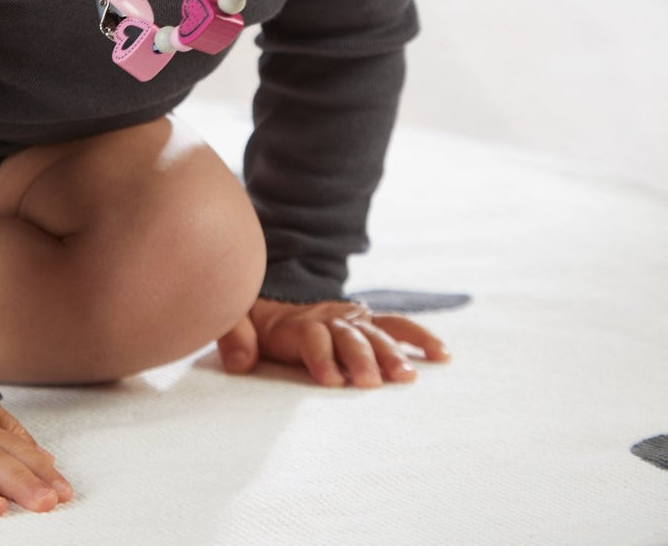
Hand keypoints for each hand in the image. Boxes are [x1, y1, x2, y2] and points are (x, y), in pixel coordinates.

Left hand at [217, 296, 449, 387]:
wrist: (273, 293)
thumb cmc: (254, 317)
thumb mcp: (235, 318)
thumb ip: (234, 336)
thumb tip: (240, 362)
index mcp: (295, 322)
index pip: (312, 337)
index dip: (321, 357)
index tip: (330, 380)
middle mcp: (328, 318)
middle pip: (348, 336)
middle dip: (360, 359)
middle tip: (369, 383)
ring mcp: (350, 318)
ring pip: (375, 334)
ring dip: (392, 353)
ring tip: (407, 377)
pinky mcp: (367, 322)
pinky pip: (396, 325)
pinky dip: (419, 338)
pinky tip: (442, 355)